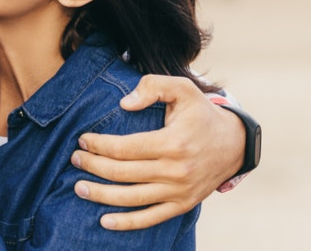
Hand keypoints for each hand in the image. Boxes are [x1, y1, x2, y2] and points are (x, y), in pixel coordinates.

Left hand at [70, 75, 245, 229]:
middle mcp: (175, 170)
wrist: (235, 144)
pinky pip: (151, 218)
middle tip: (75, 158)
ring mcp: (179, 191)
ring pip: (131, 198)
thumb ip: (152, 86)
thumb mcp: (182, 88)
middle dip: (93, 166)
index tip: (83, 139)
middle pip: (122, 173)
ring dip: (101, 195)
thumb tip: (123, 103)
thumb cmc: (201, 114)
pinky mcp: (183, 204)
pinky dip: (127, 223)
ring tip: (79, 187)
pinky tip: (105, 221)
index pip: (124, 148)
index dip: (99, 145)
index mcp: (172, 143)